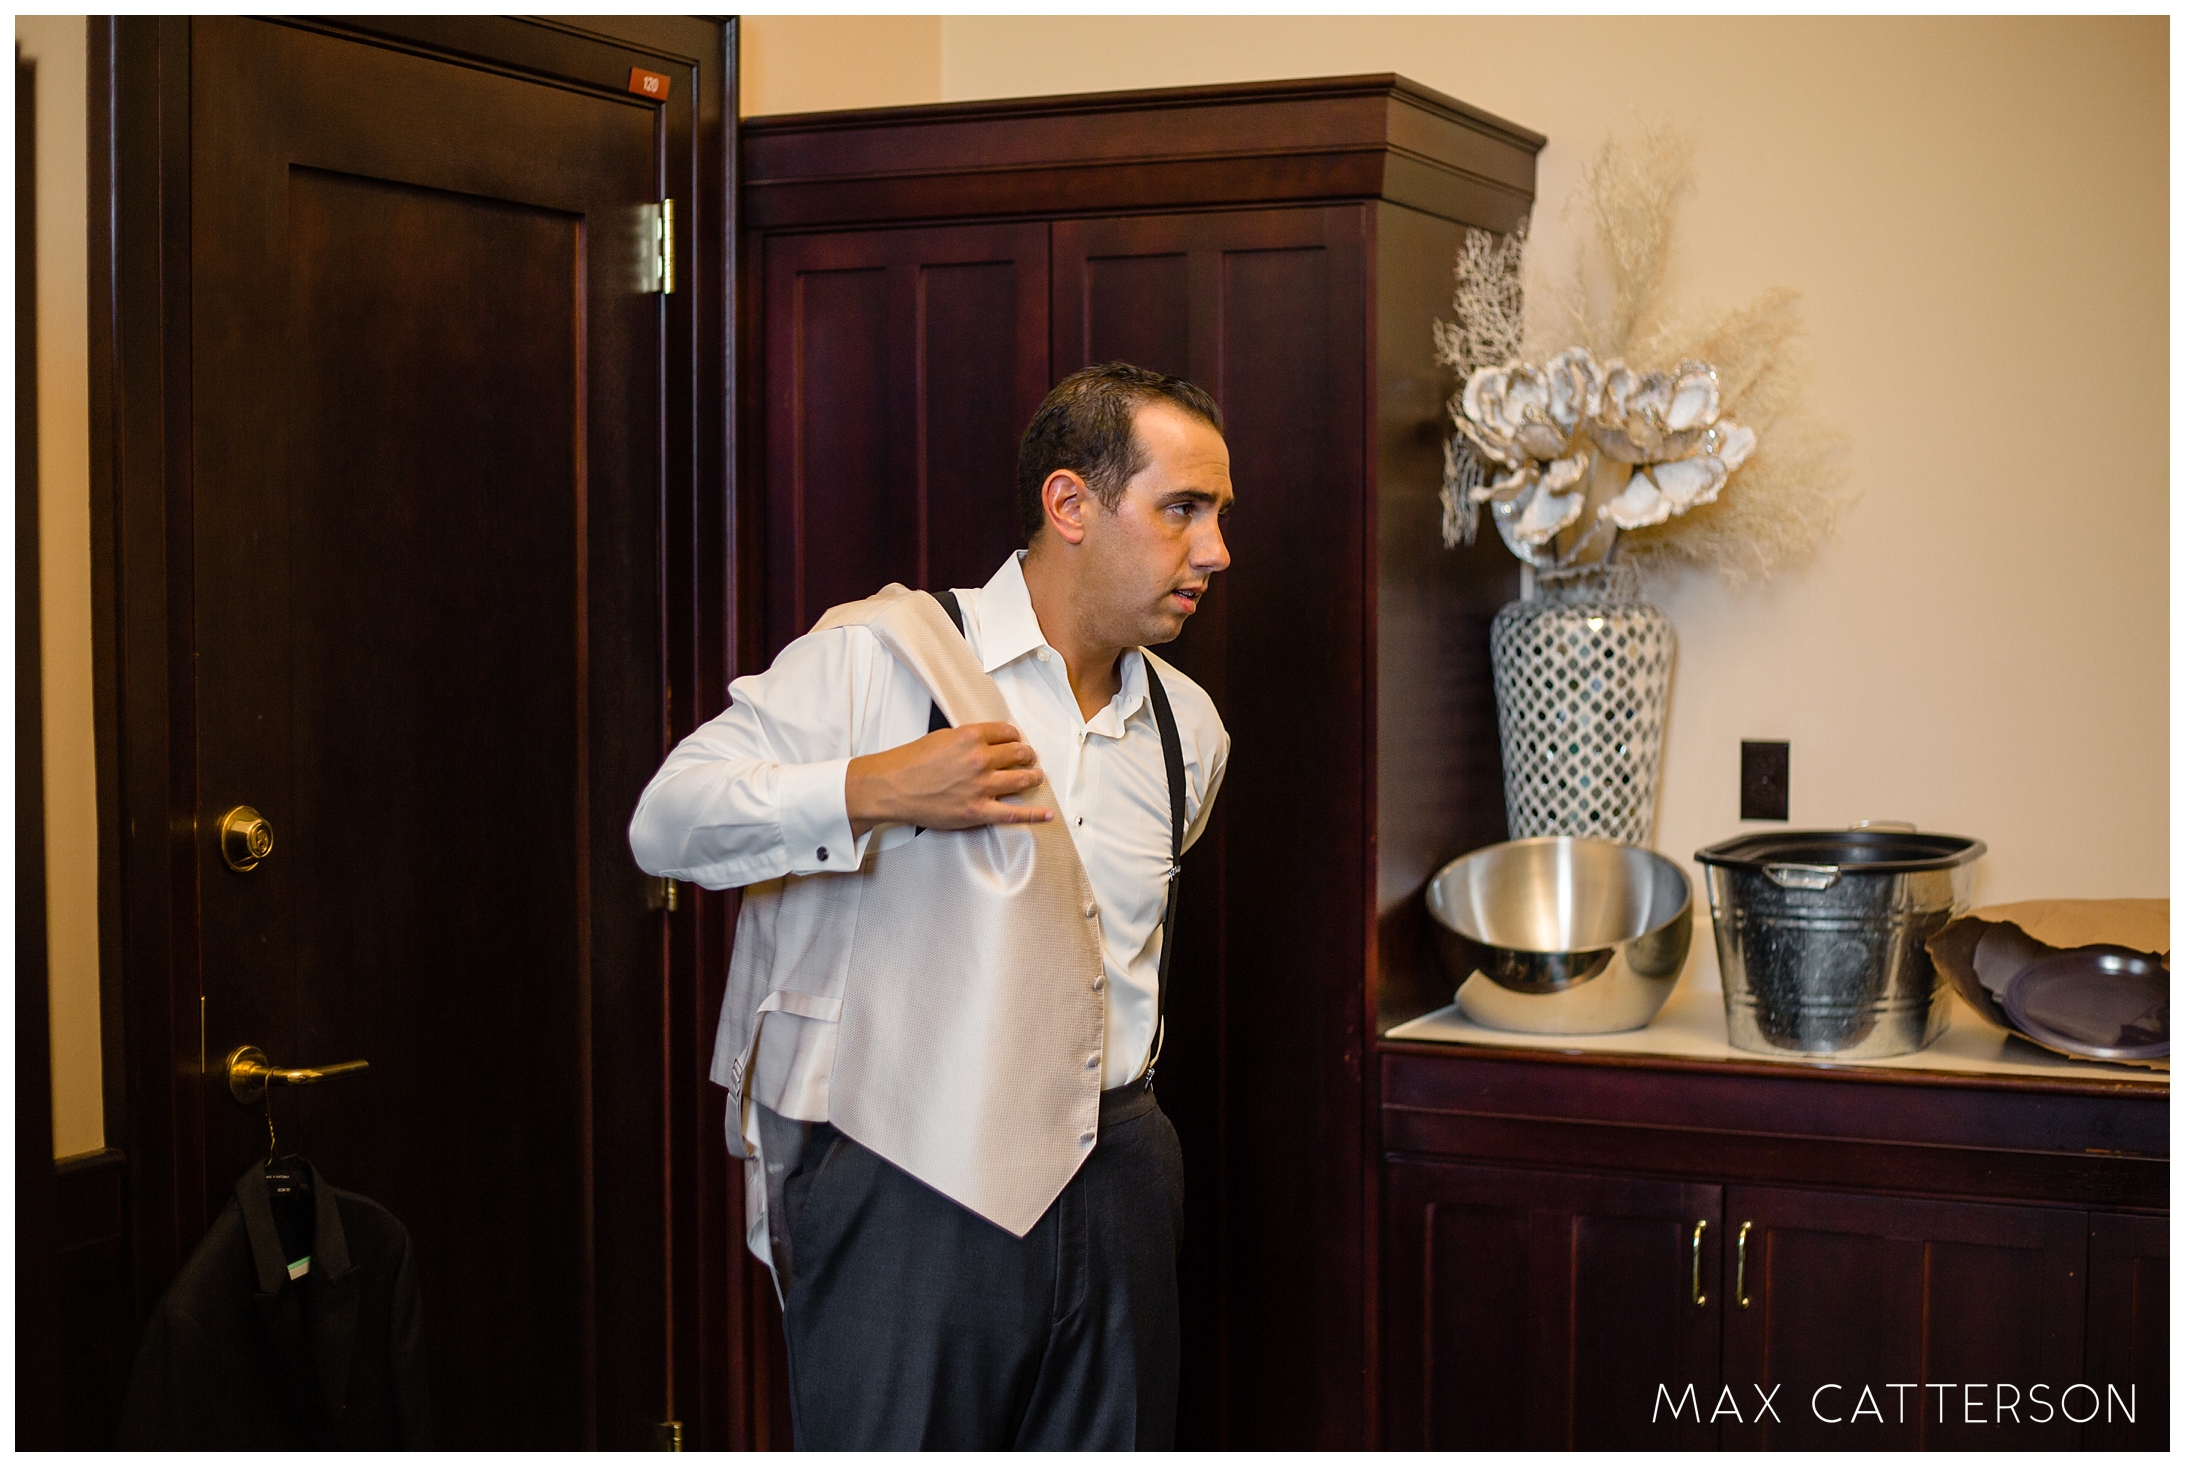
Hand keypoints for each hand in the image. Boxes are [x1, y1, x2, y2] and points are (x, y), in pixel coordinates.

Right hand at [845, 723, 1051, 836]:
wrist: (891, 787)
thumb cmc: (910, 763)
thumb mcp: (941, 738)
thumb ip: (967, 739)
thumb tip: (986, 742)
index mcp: (971, 737)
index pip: (1007, 733)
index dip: (1015, 737)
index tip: (1016, 741)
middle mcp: (980, 759)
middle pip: (1019, 754)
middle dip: (1027, 755)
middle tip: (1029, 758)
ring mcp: (981, 786)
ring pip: (1022, 779)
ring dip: (1033, 776)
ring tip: (1036, 777)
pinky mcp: (979, 811)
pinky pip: (1014, 813)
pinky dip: (1034, 814)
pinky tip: (1047, 813)